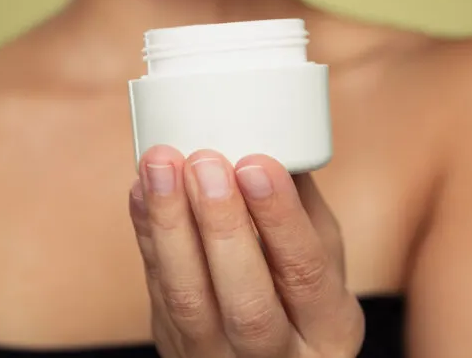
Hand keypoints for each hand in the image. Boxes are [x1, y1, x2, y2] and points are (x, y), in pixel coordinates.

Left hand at [128, 145, 365, 357]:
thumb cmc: (300, 303)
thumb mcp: (324, 266)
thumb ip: (303, 211)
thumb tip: (279, 136)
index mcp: (329, 331)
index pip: (306, 275)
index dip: (281, 219)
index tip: (256, 164)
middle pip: (247, 302)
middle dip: (221, 226)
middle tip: (205, 162)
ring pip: (189, 303)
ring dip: (170, 227)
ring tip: (161, 167)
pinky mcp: (175, 351)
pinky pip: (156, 294)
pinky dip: (146, 237)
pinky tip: (142, 191)